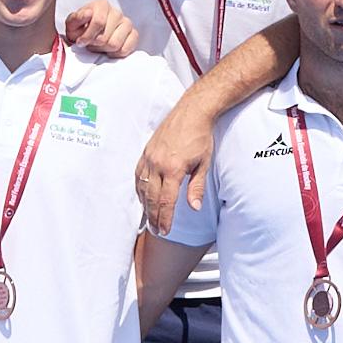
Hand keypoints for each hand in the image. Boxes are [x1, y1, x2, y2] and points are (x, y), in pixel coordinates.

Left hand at [63, 0, 138, 58]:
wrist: (89, 34)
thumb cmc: (80, 28)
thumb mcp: (72, 24)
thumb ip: (77, 18)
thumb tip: (88, 13)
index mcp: (102, 5)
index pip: (99, 22)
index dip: (87, 36)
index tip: (80, 42)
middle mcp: (117, 12)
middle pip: (106, 37)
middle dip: (94, 44)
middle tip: (90, 44)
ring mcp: (127, 23)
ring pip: (115, 44)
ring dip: (104, 50)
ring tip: (98, 46)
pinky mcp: (133, 34)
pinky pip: (126, 49)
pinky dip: (115, 54)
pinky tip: (109, 50)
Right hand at [133, 107, 222, 230]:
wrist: (192, 112)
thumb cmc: (201, 137)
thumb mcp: (204, 164)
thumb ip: (196, 187)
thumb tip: (194, 207)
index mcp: (173, 169)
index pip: (166, 201)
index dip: (165, 218)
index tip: (165, 230)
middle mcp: (157, 164)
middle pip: (152, 198)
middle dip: (153, 216)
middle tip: (156, 230)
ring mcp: (149, 157)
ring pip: (142, 187)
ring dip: (145, 205)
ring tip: (148, 218)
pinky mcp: (146, 151)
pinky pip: (138, 174)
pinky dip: (139, 188)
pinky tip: (143, 197)